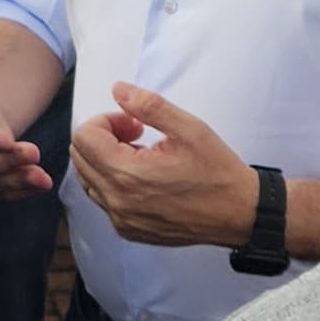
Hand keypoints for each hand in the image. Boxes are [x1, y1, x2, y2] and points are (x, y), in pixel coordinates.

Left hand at [71, 82, 255, 250]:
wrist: (239, 213)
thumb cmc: (216, 170)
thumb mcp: (188, 128)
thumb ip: (149, 105)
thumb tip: (117, 89)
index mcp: (127, 174)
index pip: (84, 137)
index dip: (106, 120)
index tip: (135, 124)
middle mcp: (117, 201)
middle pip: (80, 157)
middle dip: (103, 138)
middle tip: (137, 135)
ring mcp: (121, 220)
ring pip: (88, 180)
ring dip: (106, 160)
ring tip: (142, 156)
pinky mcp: (130, 231)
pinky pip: (104, 200)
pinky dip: (114, 182)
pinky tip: (145, 178)